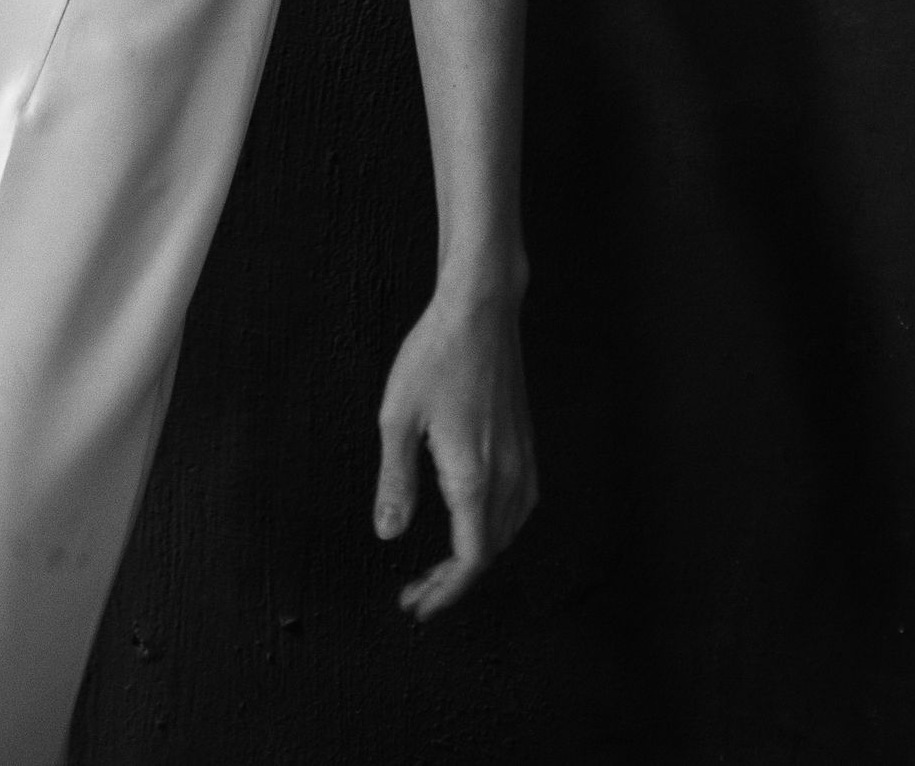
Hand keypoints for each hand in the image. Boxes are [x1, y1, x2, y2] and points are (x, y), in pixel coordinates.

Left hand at [372, 282, 537, 618]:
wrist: (481, 309)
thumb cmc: (436, 354)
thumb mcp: (398, 416)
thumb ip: (395, 481)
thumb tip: (388, 534)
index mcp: (473, 477)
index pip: (469, 560)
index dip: (444, 591)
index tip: (416, 604)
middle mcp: (507, 476)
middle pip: (488, 553)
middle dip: (452, 581)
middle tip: (417, 591)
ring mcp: (522, 460)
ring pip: (506, 533)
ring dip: (475, 557)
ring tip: (440, 566)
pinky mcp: (526, 443)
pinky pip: (519, 507)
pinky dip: (496, 529)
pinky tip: (476, 522)